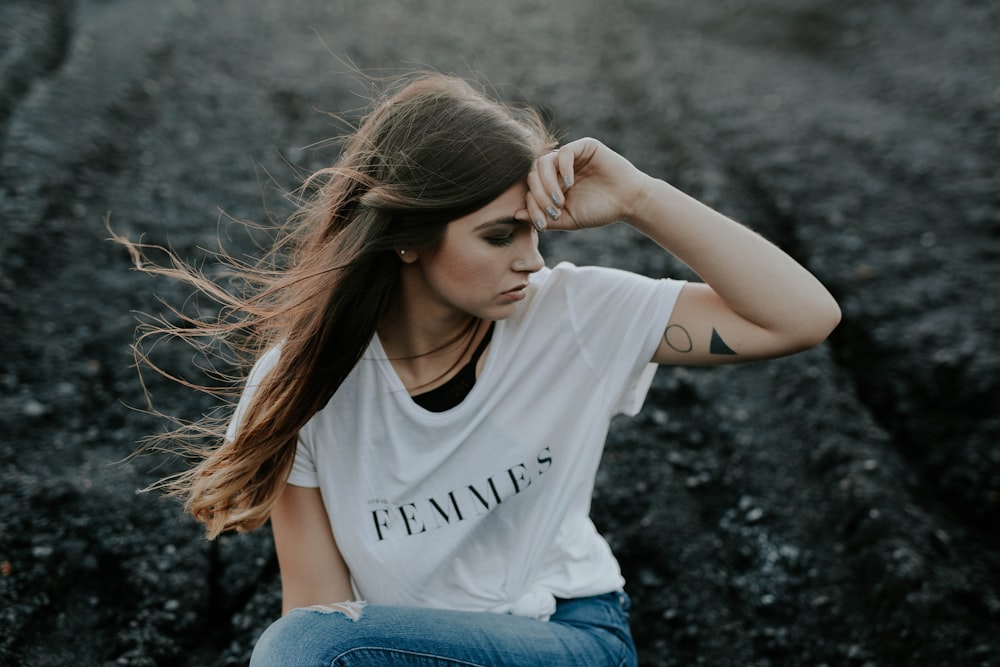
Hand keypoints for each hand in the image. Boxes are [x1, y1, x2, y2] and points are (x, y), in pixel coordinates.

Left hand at [518, 137, 651, 231]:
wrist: (628, 203)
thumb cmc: (599, 211)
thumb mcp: (568, 219)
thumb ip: (543, 217)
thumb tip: (515, 215)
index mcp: (552, 183)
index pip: (530, 189)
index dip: (532, 206)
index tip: (544, 223)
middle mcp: (558, 168)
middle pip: (533, 174)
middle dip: (539, 195)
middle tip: (554, 211)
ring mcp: (570, 156)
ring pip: (544, 162)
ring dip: (547, 183)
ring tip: (561, 199)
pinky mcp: (584, 147)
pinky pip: (564, 152)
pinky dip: (563, 169)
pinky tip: (570, 184)